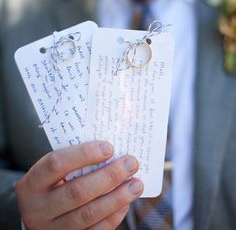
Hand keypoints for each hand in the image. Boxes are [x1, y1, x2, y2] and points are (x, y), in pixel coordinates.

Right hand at [16, 141, 142, 228]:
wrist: (37, 214)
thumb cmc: (51, 183)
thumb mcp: (53, 171)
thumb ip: (74, 161)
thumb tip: (111, 152)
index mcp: (32, 183)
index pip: (57, 163)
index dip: (84, 154)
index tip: (109, 147)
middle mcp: (38, 209)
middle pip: (77, 192)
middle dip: (109, 176)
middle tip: (131, 163)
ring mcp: (53, 229)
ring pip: (89, 214)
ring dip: (117, 198)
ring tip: (136, 184)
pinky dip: (114, 217)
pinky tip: (125, 203)